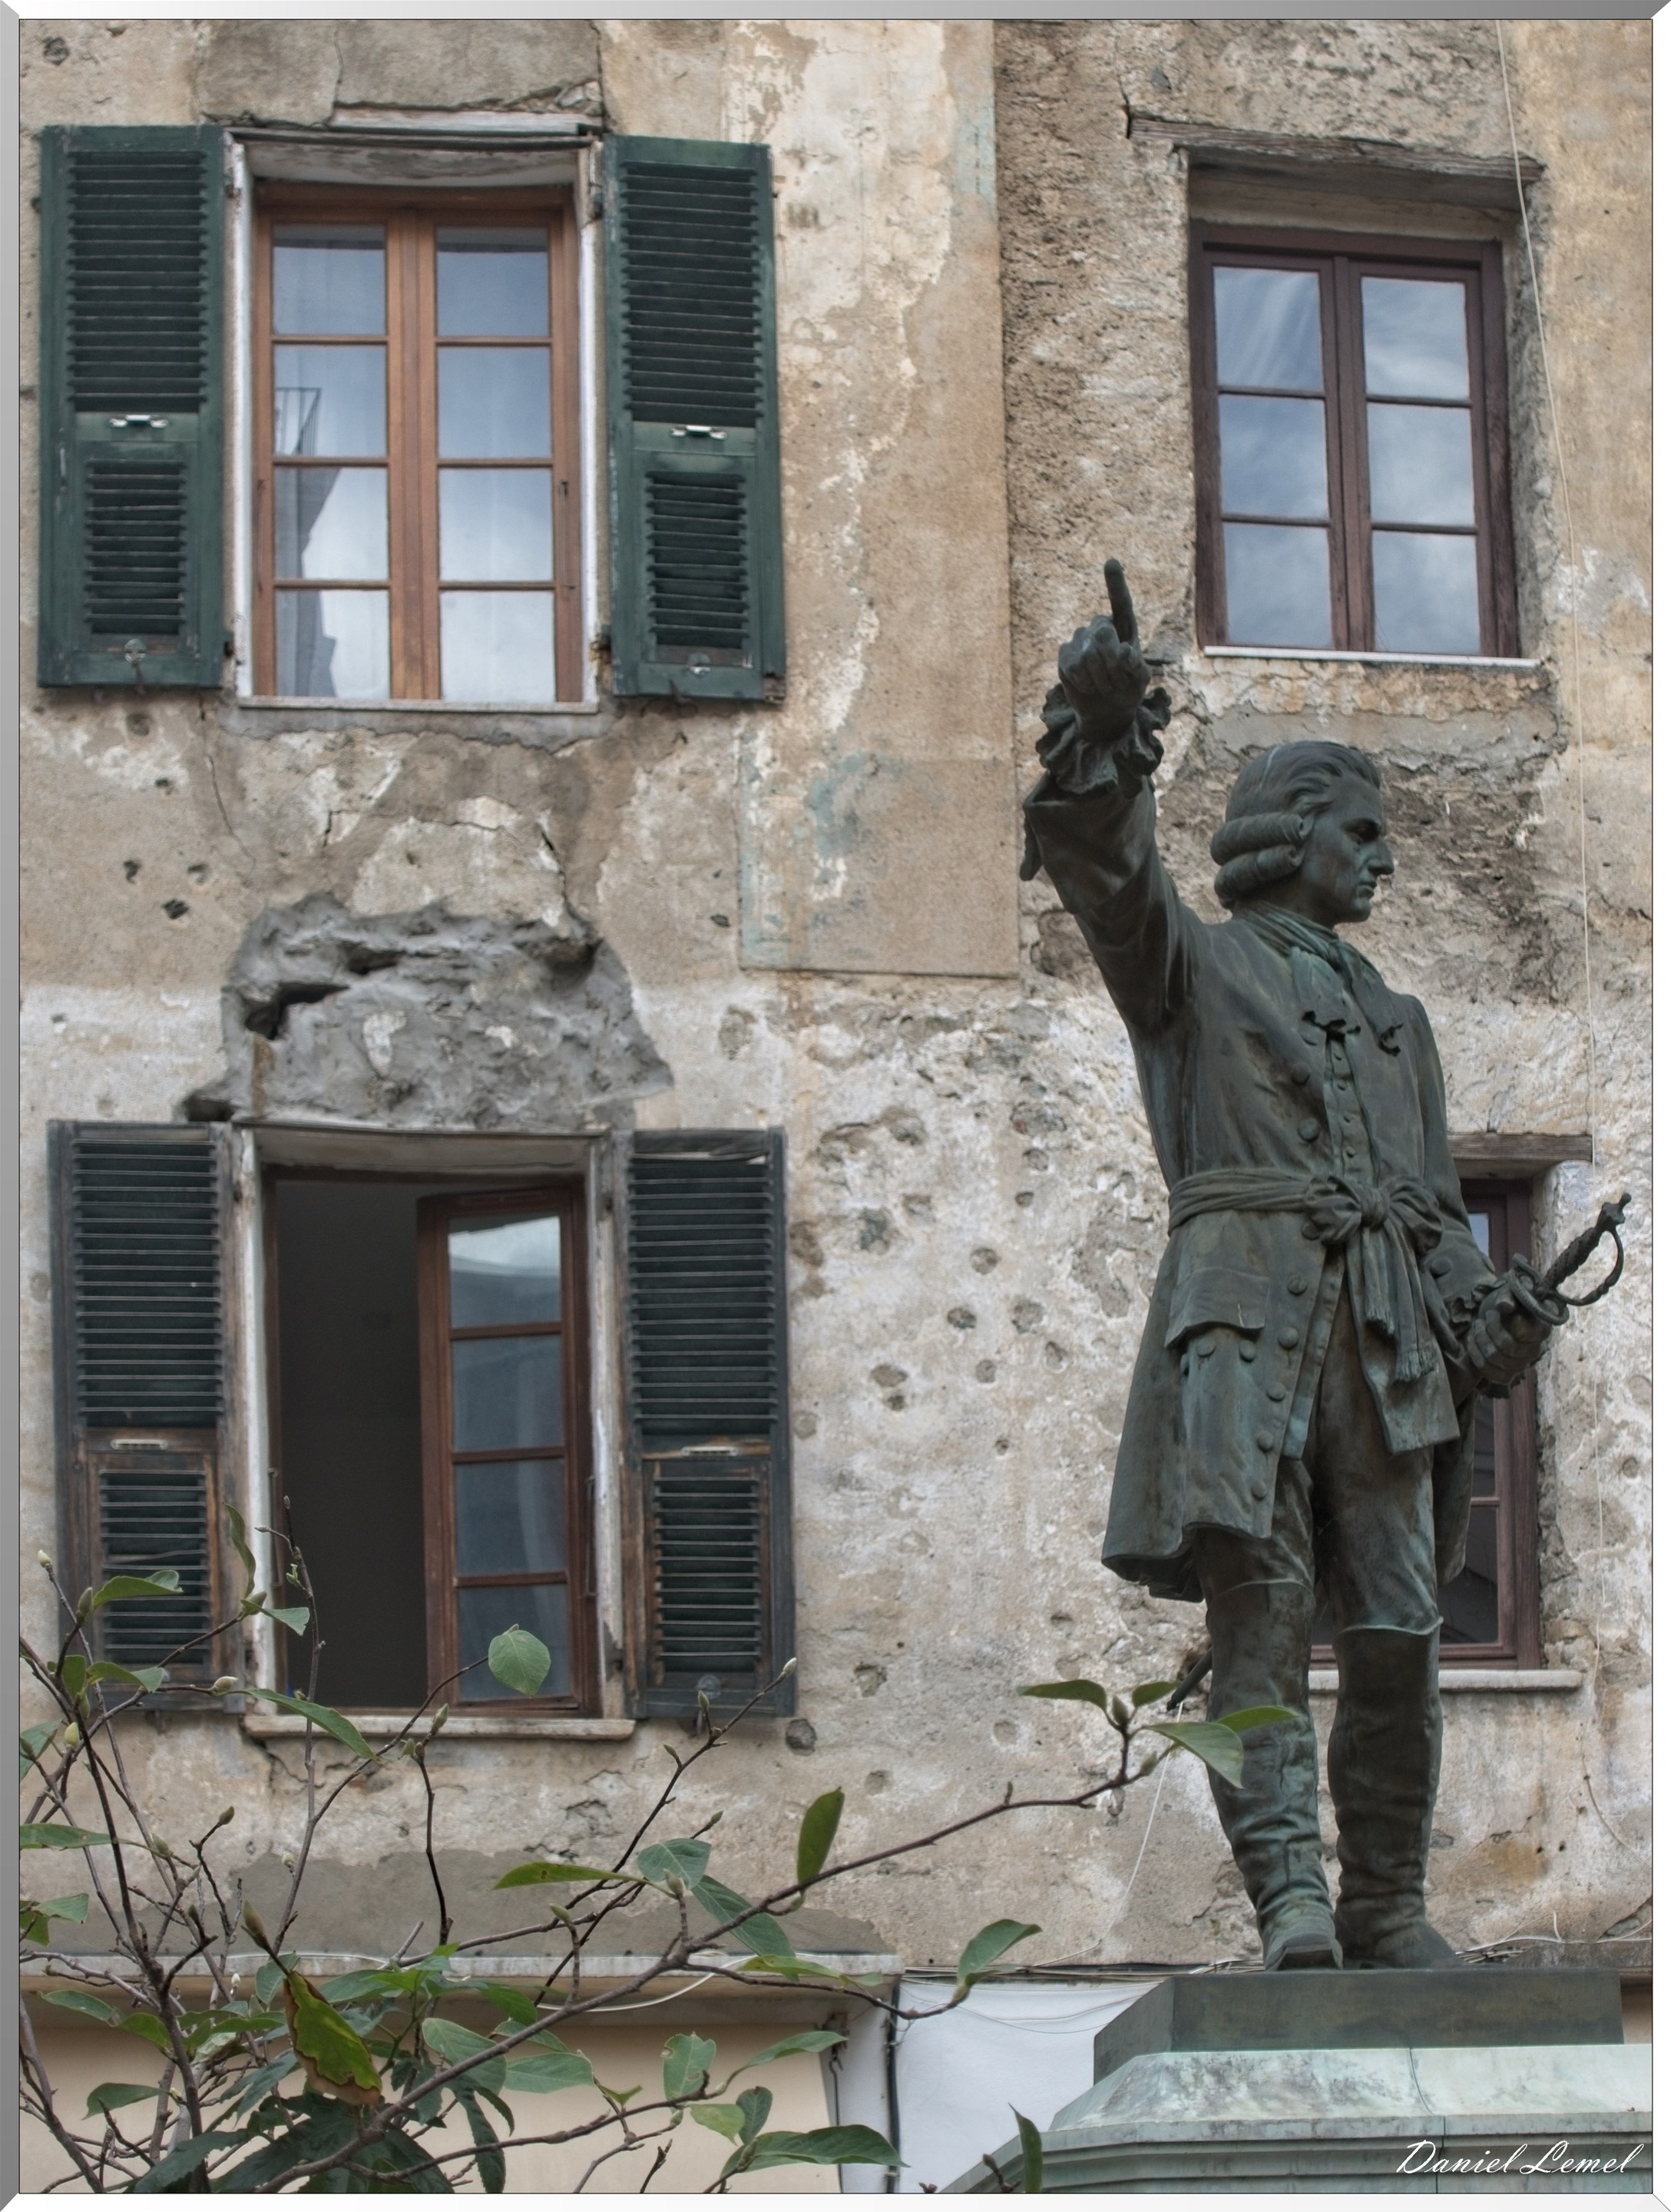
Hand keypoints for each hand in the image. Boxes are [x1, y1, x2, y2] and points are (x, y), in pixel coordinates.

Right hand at [1057, 559, 1152, 747]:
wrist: (1107, 709)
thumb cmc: (1129, 688)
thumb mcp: (1139, 679)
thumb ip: (1135, 665)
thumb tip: (1123, 651)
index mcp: (1124, 627)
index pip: (1120, 602)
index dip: (1115, 583)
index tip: (1111, 562)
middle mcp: (1100, 627)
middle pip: (1102, 632)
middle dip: (1112, 662)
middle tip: (1117, 681)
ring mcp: (1079, 639)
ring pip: (1088, 655)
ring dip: (1100, 678)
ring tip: (1105, 687)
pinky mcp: (1064, 655)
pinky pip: (1073, 666)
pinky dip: (1085, 682)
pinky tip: (1089, 687)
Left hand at [1463, 1274, 1558, 1391]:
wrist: (1496, 1314)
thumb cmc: (1506, 1301)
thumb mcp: (1508, 1292)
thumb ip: (1508, 1296)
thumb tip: (1505, 1307)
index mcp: (1541, 1329)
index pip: (1523, 1334)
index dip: (1505, 1321)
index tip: (1496, 1309)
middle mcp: (1535, 1350)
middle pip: (1506, 1346)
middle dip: (1489, 1328)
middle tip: (1485, 1316)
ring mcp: (1521, 1365)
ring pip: (1495, 1358)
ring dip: (1480, 1339)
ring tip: (1477, 1326)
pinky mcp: (1507, 1375)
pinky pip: (1490, 1373)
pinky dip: (1475, 1355)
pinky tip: (1472, 1340)